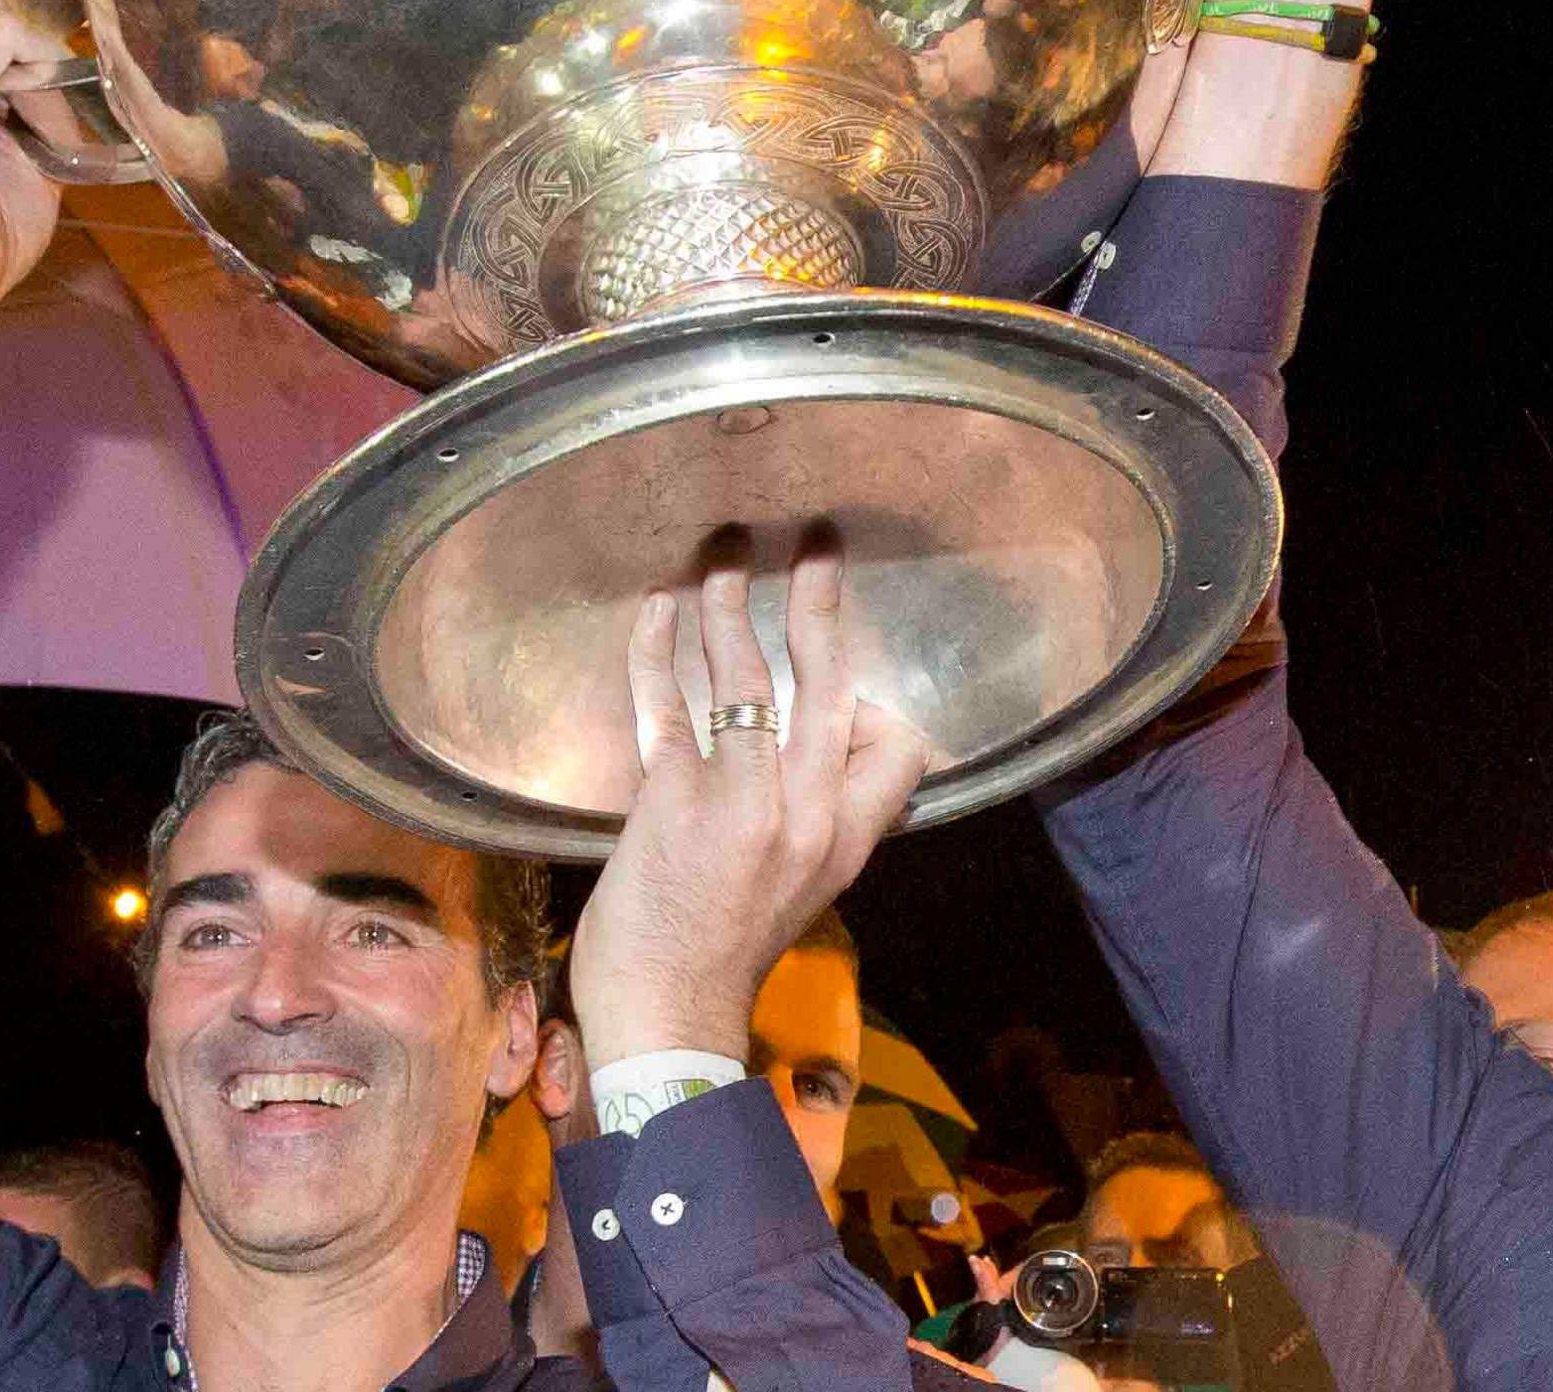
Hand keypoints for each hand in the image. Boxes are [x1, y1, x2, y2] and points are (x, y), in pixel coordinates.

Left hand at [570, 538, 931, 1067]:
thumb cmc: (725, 952)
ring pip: (744, 673)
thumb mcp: (805, 887)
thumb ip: (812, 815)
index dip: (876, 699)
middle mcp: (805, 813)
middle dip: (821, 597)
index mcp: (846, 837)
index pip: (894, 744)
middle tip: (816, 536)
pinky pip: (670, 702)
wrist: (666, 1017)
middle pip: (826, 679)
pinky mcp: (671, 800)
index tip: (839, 668)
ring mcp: (739, 803)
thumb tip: (814, 753)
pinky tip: (658, 606)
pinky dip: (660, 646)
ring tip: (721, 548)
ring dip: (729, 599)